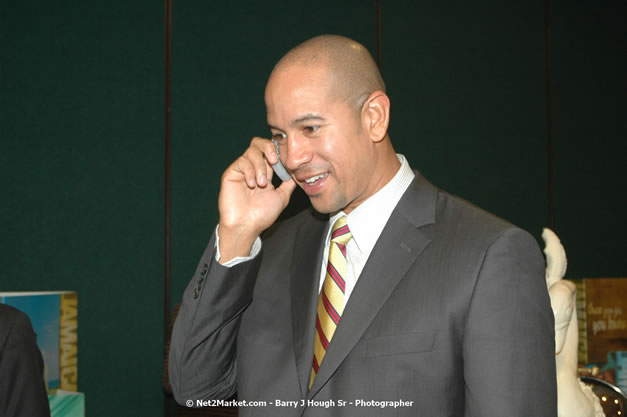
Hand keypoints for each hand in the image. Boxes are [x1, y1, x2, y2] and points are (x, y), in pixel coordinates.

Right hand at [217, 137, 295, 262]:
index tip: (287, 159)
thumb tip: (300, 171)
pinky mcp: (231, 173)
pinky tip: (252, 185)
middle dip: (269, 148)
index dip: (279, 151)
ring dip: (260, 166)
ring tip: (262, 184)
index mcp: (266, 171)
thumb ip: (289, 183)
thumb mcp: (282, 197)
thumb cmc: (262, 215)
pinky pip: (241, 162)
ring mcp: (242, 169)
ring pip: (251, 151)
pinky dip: (250, 171)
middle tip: (275, 160)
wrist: (246, 226)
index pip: (271, 151)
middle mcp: (253, 167)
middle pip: (259, 143)